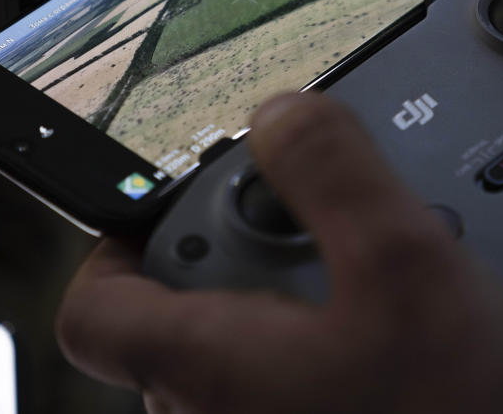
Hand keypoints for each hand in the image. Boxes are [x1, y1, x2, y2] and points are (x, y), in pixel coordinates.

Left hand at [57, 93, 502, 412]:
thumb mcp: (407, 267)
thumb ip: (335, 175)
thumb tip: (281, 117)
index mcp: (207, 370)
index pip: (96, 308)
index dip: (116, 242)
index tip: (164, 203)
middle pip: (176, 319)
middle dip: (240, 256)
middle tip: (318, 234)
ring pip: (237, 357)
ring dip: (290, 304)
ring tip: (370, 290)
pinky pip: (282, 393)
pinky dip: (318, 351)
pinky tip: (386, 343)